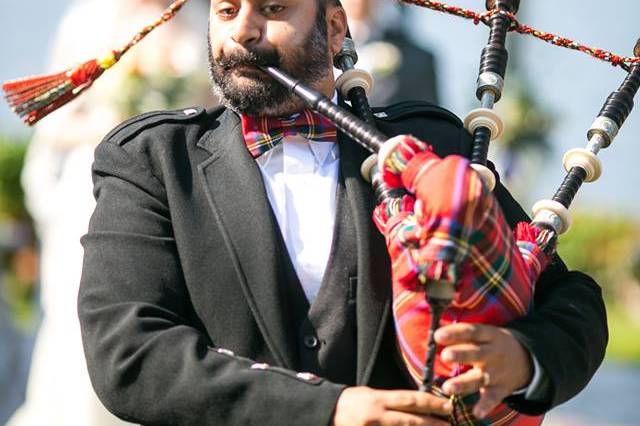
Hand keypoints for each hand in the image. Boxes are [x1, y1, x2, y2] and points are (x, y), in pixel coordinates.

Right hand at [332, 386, 452, 425]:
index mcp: (378, 399)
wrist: (326, 413)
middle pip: (412, 420)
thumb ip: (392, 400)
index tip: (447, 405)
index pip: (410, 400)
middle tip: (451, 423)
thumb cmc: (351, 402)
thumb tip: (417, 405)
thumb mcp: (371, 394)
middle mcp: (377, 416)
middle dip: (433, 422)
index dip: (431, 403)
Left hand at [435, 323, 532, 418]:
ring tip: (447, 388)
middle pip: (476, 354)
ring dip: (463, 384)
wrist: (524, 360)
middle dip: (460, 354)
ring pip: (479, 378)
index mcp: (488, 336)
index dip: (455, 333)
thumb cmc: (491, 344)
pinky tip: (476, 413)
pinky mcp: (500, 390)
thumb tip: (435, 334)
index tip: (438, 335)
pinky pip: (492, 398)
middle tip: (445, 356)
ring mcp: (496, 373)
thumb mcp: (482, 334)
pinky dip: (485, 406)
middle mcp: (492, 354)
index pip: (471, 332)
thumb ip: (460, 335)